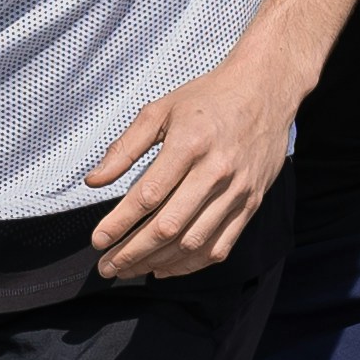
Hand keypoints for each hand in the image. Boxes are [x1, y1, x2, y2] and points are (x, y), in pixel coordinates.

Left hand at [86, 47, 295, 282]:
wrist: (265, 90)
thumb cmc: (207, 98)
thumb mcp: (160, 110)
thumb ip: (125, 147)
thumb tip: (93, 181)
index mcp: (189, 145)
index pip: (148, 196)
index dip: (119, 223)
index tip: (97, 240)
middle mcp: (216, 171)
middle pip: (168, 227)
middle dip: (132, 252)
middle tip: (106, 266)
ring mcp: (237, 191)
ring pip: (193, 242)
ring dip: (157, 263)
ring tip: (130, 270)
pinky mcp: (251, 203)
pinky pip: (221, 246)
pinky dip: (191, 264)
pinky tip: (166, 268)